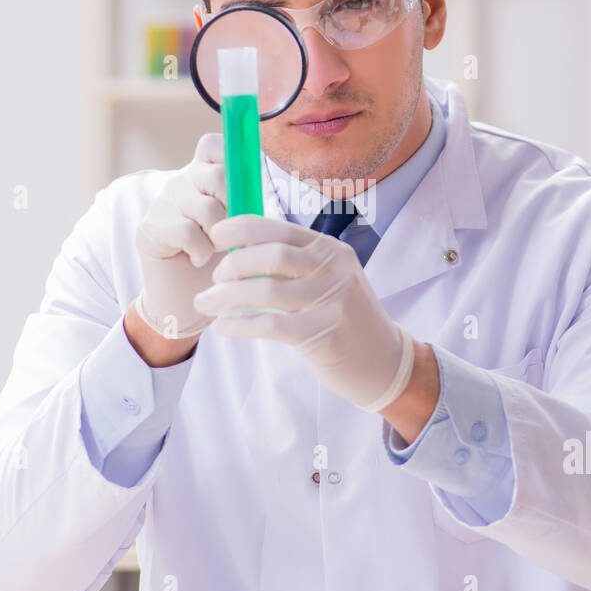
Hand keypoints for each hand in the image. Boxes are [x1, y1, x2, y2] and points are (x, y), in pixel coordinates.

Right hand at [133, 134, 228, 337]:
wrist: (185, 297)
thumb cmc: (218, 259)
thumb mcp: (238, 226)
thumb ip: (246, 202)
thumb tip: (260, 190)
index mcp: (204, 174)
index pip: (213, 145)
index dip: (231, 153)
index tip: (244, 180)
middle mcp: (182, 181)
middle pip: (218, 175)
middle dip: (235, 207)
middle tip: (233, 230)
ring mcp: (163, 202)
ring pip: (207, 208)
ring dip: (220, 237)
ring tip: (215, 250)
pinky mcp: (150, 227)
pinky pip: (189, 232)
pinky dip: (201, 252)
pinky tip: (197, 259)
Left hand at [193, 214, 414, 411]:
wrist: (385, 362)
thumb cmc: (347, 319)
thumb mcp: (331, 280)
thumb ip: (297, 264)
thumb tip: (240, 251)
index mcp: (332, 251)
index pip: (281, 229)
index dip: (243, 228)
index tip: (217, 235)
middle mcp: (334, 271)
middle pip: (271, 255)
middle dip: (233, 264)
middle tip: (214, 277)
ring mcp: (332, 303)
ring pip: (266, 289)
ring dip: (226, 296)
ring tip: (205, 303)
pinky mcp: (323, 335)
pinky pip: (270, 325)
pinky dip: (239, 324)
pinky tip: (222, 327)